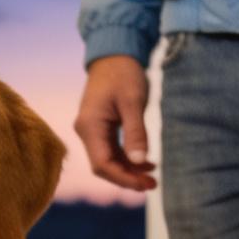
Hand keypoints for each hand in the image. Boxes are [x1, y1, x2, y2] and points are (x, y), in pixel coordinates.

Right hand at [75, 55, 155, 190]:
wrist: (113, 54)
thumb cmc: (124, 74)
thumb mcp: (133, 102)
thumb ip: (136, 133)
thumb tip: (140, 162)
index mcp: (90, 126)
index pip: (102, 164)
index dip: (123, 178)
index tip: (145, 184)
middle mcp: (86, 131)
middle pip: (103, 166)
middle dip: (127, 178)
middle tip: (153, 184)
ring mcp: (91, 130)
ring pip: (107, 160)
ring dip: (128, 170)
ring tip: (152, 177)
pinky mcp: (99, 127)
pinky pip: (110, 150)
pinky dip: (126, 158)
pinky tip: (145, 162)